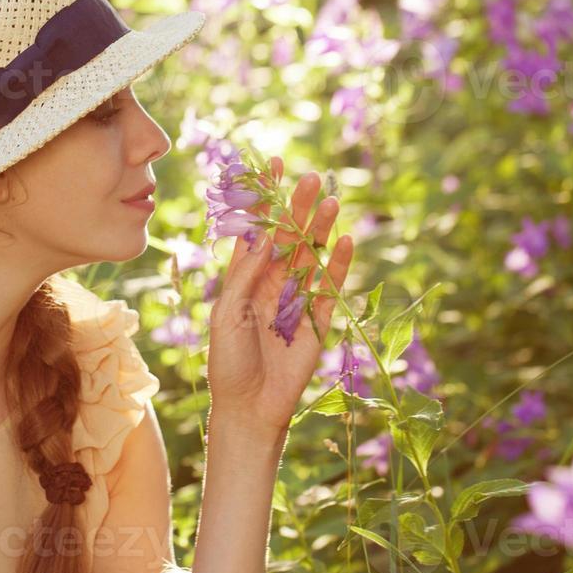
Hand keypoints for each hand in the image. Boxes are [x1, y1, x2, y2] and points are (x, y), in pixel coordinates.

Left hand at [205, 161, 354, 436]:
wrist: (249, 405)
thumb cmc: (228, 361)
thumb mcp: (227, 315)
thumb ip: (244, 276)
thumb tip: (263, 238)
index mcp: (243, 279)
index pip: (257, 231)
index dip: (266, 201)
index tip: (274, 167)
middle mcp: (271, 283)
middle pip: (289, 238)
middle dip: (298, 209)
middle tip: (310, 179)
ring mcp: (296, 300)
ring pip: (311, 257)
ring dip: (320, 230)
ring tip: (331, 201)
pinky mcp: (318, 319)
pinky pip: (331, 287)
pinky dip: (339, 265)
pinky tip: (345, 241)